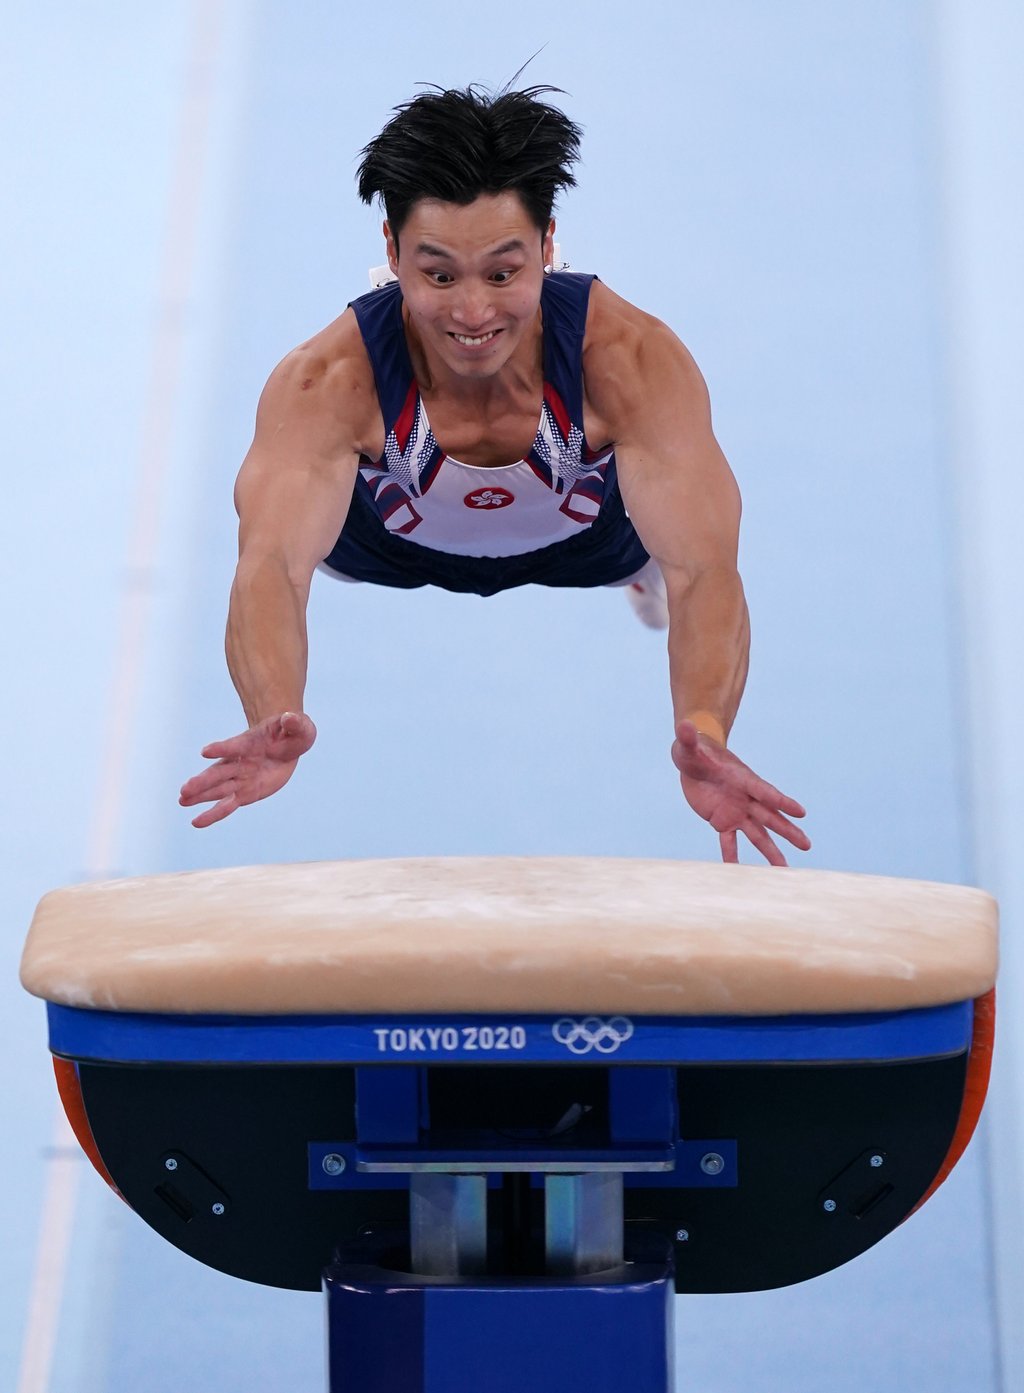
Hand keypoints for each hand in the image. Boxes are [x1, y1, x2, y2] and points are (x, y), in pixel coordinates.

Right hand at [179, 711, 316, 827]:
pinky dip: (213, 814)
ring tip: (182, 801)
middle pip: (219, 772)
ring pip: (218, 789)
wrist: (286, 744)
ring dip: (201, 796)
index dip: (222, 748)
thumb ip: (295, 723)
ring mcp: (240, 778)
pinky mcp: (245, 793)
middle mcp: (239, 762)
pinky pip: (228, 805)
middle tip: (185, 789)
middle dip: (203, 781)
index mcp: (250, 743)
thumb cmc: (291, 732)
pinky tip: (196, 822)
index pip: (234, 746)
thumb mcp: (300, 726)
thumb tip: (290, 718)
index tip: (205, 752)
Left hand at [671, 719, 809, 866]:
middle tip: (806, 845)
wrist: (693, 761)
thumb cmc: (694, 750)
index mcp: (742, 778)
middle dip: (788, 830)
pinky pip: (728, 841)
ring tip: (783, 870)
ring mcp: (735, 811)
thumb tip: (683, 724)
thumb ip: (688, 738)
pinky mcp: (722, 821)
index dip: (782, 801)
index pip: (764, 791)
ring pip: (756, 834)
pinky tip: (737, 873)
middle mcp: (744, 797)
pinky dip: (732, 856)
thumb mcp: (688, 744)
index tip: (801, 812)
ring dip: (769, 851)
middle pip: (769, 816)